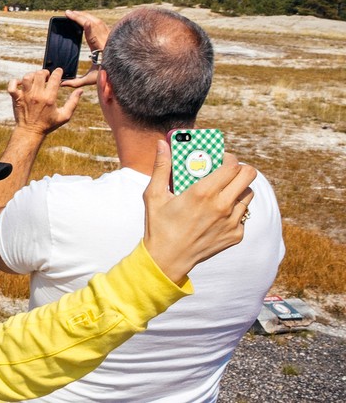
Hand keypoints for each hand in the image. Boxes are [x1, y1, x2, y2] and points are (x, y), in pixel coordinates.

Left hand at [7, 68, 81, 136]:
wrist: (30, 132)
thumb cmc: (48, 124)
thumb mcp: (64, 116)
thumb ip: (73, 102)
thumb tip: (80, 91)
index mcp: (49, 98)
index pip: (54, 79)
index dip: (58, 72)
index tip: (59, 71)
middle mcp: (36, 95)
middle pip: (40, 75)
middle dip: (45, 72)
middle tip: (47, 76)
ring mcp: (25, 96)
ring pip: (26, 78)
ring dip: (32, 75)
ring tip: (36, 78)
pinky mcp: (16, 98)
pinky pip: (12, 86)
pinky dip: (15, 81)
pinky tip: (21, 83)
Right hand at [61, 10, 110, 87]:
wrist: (124, 68)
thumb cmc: (106, 74)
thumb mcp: (91, 79)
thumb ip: (76, 82)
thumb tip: (62, 84)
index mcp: (100, 49)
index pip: (94, 37)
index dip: (90, 29)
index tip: (86, 22)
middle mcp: (106, 40)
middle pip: (94, 24)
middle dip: (80, 17)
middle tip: (67, 13)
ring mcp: (109, 35)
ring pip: (97, 21)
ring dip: (85, 16)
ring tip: (74, 13)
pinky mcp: (110, 34)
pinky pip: (100, 23)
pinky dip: (91, 18)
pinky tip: (85, 17)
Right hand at [141, 141, 256, 283]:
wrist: (168, 259)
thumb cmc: (159, 225)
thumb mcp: (154, 194)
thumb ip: (161, 167)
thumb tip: (162, 144)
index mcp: (203, 193)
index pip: (232, 165)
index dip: (228, 157)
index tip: (220, 157)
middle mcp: (222, 206)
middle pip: (248, 176)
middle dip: (240, 168)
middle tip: (227, 170)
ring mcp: (232, 222)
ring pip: (248, 195)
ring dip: (237, 188)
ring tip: (222, 191)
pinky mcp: (236, 235)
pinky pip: (243, 215)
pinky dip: (233, 210)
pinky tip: (217, 213)